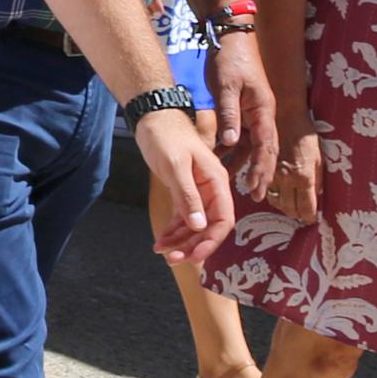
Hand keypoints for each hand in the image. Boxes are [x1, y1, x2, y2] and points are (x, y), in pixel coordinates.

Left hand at [136, 107, 235, 263]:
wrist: (153, 118)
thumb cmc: (166, 137)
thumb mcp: (176, 166)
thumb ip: (188, 196)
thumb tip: (200, 227)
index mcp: (216, 182)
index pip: (223, 219)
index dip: (211, 241)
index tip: (195, 256)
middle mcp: (211, 189)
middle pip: (209, 227)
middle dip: (192, 245)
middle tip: (172, 259)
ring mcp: (198, 192)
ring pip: (194, 225)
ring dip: (180, 241)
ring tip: (161, 251)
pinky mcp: (183, 192)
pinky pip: (183, 217)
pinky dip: (173, 231)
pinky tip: (161, 240)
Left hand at [205, 32, 276, 189]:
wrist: (230, 39)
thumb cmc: (230, 60)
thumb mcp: (227, 86)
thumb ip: (229, 114)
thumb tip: (231, 142)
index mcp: (264, 110)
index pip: (266, 146)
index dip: (262, 169)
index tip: (257, 188)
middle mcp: (262, 115)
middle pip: (264, 150)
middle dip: (260, 173)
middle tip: (256, 196)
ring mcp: (253, 113)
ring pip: (250, 146)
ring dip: (243, 164)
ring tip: (234, 185)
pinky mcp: (242, 111)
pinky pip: (238, 135)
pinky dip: (230, 149)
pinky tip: (217, 161)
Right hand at [270, 130, 323, 223]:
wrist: (285, 115)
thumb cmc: (305, 134)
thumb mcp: (319, 157)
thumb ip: (318, 179)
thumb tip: (317, 197)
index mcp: (304, 176)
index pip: (307, 208)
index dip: (310, 217)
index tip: (312, 218)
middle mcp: (287, 179)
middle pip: (290, 209)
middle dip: (298, 214)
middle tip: (302, 213)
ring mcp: (272, 174)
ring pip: (277, 202)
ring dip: (285, 207)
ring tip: (292, 206)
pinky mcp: (262, 169)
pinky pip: (267, 190)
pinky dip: (273, 196)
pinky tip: (279, 194)